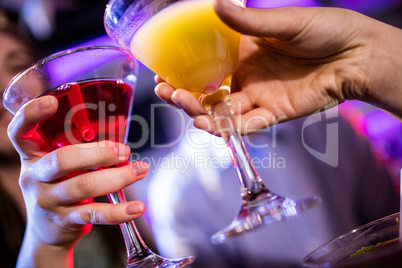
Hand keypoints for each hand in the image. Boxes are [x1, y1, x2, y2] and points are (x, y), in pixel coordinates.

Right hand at [8, 95, 148, 266]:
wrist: (48, 231)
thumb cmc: (59, 185)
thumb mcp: (57, 165)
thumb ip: (77, 148)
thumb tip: (120, 134)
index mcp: (32, 155)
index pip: (20, 132)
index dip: (30, 115)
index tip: (52, 102)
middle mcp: (35, 177)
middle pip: (62, 160)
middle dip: (99, 153)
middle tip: (124, 150)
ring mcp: (48, 200)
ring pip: (83, 186)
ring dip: (117, 177)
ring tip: (140, 170)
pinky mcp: (65, 220)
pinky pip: (95, 214)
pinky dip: (119, 211)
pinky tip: (137, 208)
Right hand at [155, 0, 401, 134]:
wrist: (358, 54)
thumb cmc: (326, 29)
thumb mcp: (284, 22)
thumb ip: (249, 23)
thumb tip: (215, 5)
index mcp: (245, 52)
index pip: (206, 65)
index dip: (184, 71)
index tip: (163, 73)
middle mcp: (248, 77)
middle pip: (209, 93)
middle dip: (185, 95)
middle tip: (166, 92)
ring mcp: (260, 97)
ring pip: (224, 112)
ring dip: (201, 113)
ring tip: (184, 105)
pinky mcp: (275, 113)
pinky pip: (248, 125)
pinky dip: (229, 129)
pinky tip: (209, 126)